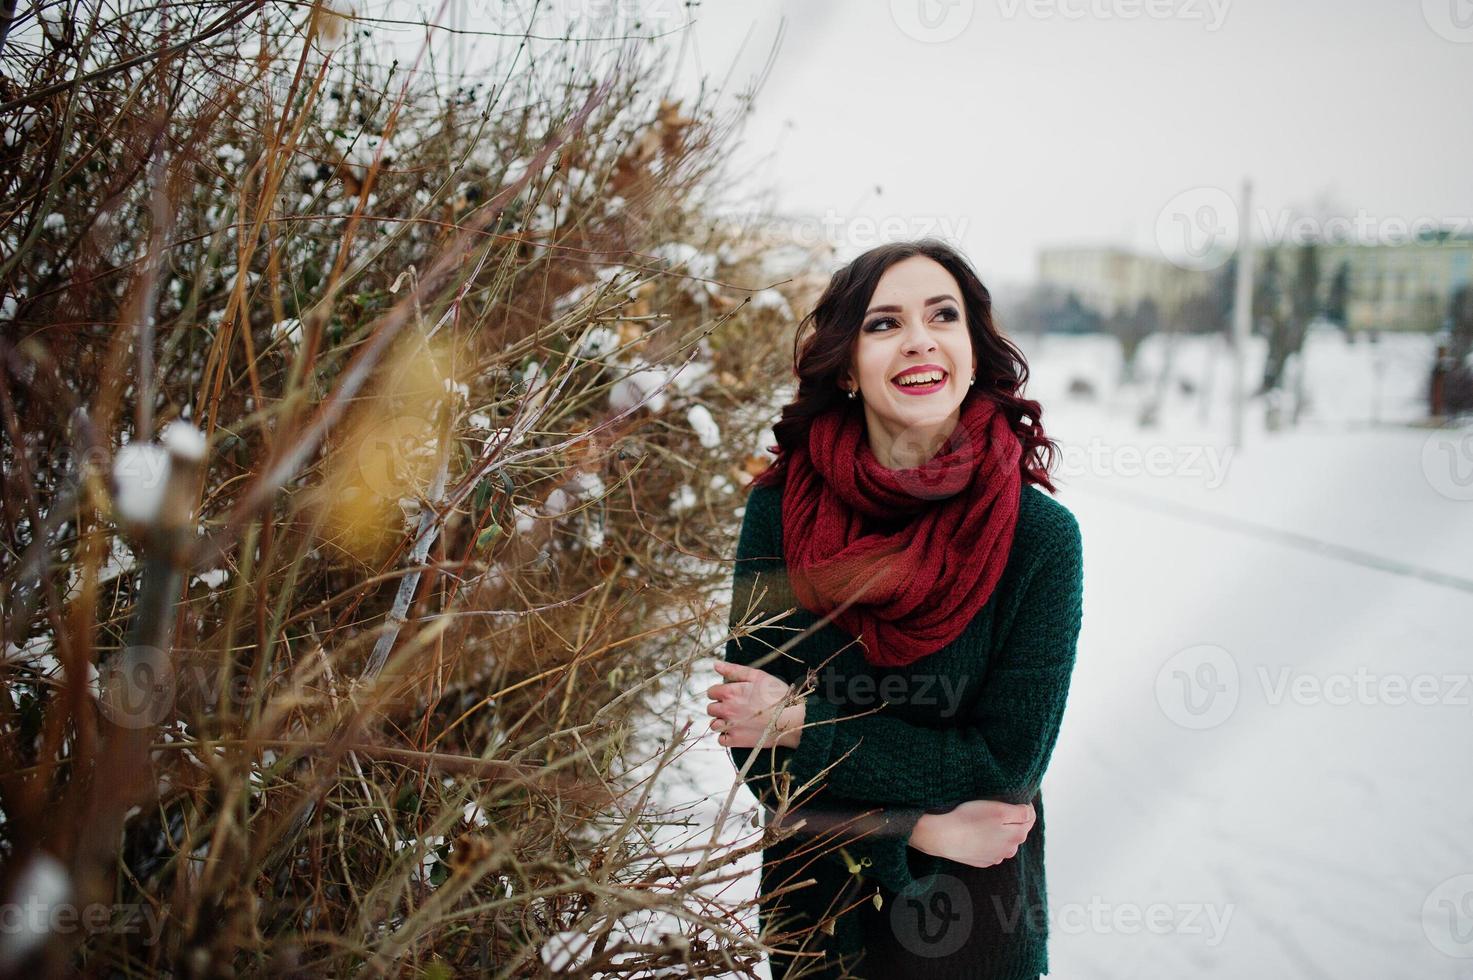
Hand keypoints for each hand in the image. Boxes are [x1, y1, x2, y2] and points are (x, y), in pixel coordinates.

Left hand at [707, 660, 804, 749]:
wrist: (792, 719)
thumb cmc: (777, 694)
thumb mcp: (758, 676)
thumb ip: (734, 670)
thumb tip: (715, 665)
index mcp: (730, 692)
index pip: (711, 692)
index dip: (720, 692)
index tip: (731, 695)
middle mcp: (727, 709)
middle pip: (710, 708)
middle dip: (720, 707)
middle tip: (736, 707)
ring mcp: (730, 726)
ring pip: (714, 724)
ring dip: (721, 722)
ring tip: (737, 720)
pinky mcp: (736, 741)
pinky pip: (721, 740)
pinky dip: (726, 736)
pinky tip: (738, 730)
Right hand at [909, 800, 1035, 868]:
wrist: (942, 836)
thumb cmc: (969, 819)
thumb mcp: (999, 809)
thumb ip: (1021, 812)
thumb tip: (1030, 813)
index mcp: (1017, 835)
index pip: (1030, 818)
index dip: (1023, 805)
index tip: (1011, 797)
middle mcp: (1009, 850)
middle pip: (1017, 830)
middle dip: (1011, 819)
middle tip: (994, 806)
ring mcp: (995, 857)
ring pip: (1003, 840)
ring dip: (999, 831)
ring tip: (983, 820)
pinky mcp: (981, 860)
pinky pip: (990, 848)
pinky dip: (987, 839)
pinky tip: (975, 832)